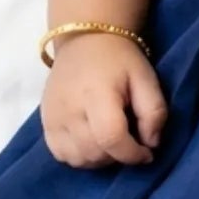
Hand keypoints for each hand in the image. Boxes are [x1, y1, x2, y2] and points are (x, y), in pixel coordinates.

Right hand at [40, 32, 168, 168]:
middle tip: (131, 142)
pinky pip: (61, 155)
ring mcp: (52, 117)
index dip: (133, 154)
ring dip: (100, 159)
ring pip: (78, 159)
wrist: (85, 39)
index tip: (147, 153)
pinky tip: (93, 143)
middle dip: (119, 156)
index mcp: (96, 93)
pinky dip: (80, 157)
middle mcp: (69, 108)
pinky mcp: (44, 123)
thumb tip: (151, 144)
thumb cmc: (120, 59)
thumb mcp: (146, 78)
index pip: (111, 138)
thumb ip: (154, 112)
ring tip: (112, 142)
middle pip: (95, 153)